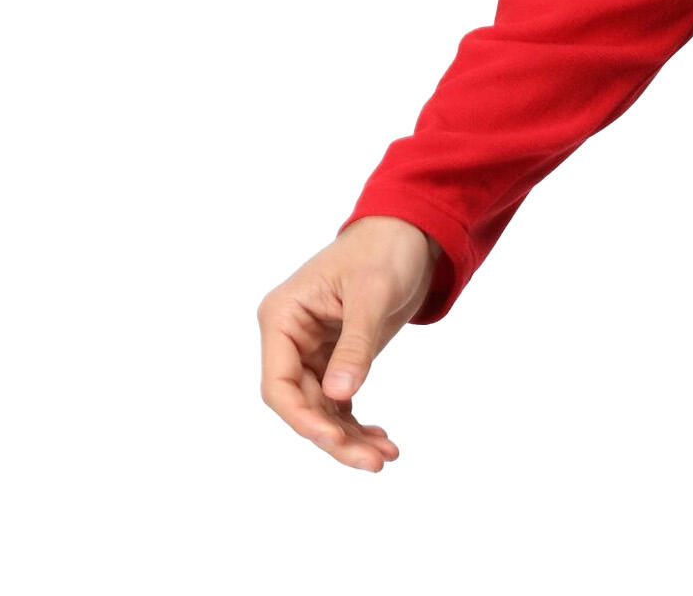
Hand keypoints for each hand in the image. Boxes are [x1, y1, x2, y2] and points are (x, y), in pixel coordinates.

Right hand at [257, 215, 439, 469]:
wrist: (413, 231)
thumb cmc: (386, 249)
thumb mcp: (373, 293)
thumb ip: (356, 343)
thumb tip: (338, 395)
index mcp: (283, 318)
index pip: (279, 384)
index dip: (304, 418)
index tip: (335, 438)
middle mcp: (290, 339)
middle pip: (302, 404)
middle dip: (335, 436)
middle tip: (373, 462)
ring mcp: (312, 350)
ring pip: (321, 409)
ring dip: (349, 435)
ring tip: (385, 456)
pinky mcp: (335, 357)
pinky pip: (339, 400)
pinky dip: (356, 422)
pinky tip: (381, 440)